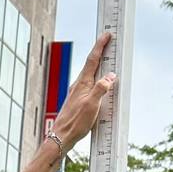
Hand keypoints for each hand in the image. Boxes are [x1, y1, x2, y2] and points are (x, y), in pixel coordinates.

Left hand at [44, 30, 120, 152]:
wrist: (61, 136)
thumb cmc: (75, 122)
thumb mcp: (92, 105)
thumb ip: (101, 88)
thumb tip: (110, 76)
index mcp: (82, 83)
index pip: (92, 60)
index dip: (100, 46)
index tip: (106, 35)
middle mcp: (79, 85)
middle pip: (91, 64)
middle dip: (100, 52)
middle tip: (108, 41)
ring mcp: (78, 92)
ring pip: (91, 74)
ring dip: (99, 65)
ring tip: (107, 58)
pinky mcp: (78, 100)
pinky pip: (90, 84)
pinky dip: (97, 78)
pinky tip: (100, 83)